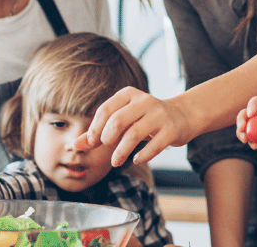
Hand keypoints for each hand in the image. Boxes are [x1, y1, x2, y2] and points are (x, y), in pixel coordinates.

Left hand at [78, 87, 193, 165]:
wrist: (182, 115)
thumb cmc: (146, 118)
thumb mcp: (124, 119)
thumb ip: (99, 131)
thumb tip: (74, 145)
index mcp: (129, 94)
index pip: (105, 109)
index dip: (95, 128)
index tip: (92, 143)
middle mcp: (145, 101)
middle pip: (118, 121)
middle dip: (107, 139)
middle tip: (107, 149)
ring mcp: (159, 115)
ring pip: (134, 134)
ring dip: (121, 152)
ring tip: (116, 161)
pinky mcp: (171, 130)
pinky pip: (154, 145)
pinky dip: (142, 155)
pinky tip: (136, 159)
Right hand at [235, 96, 256, 153]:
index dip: (252, 105)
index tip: (251, 114)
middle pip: (246, 114)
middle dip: (241, 119)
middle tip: (242, 127)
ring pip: (246, 128)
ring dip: (242, 133)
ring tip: (244, 139)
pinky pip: (253, 140)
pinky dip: (251, 143)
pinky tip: (255, 146)